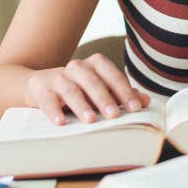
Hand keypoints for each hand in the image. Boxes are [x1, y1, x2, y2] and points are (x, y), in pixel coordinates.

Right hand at [26, 54, 151, 125]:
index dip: (124, 90)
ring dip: (82, 105)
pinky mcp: (42, 90)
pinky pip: (48, 100)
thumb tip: (146, 101)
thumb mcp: (101, 90)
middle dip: (104, 98)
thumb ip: (121, 94)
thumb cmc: (79, 89)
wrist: (41, 85)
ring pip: (71, 90)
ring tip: (91, 120)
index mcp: (95, 65)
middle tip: (114, 115)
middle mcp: (77, 67)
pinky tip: (61, 122)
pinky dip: (54, 111)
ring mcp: (58, 78)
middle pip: (92, 81)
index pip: (112, 74)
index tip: (135, 108)